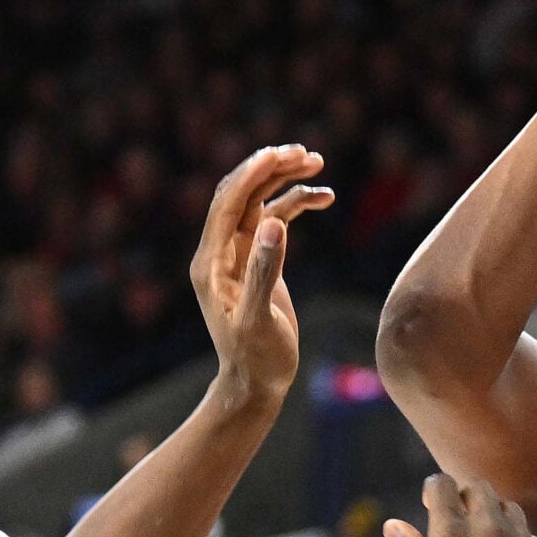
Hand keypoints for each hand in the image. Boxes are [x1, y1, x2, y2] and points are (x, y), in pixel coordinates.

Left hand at [192, 145, 334, 410]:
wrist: (257, 383)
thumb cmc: (257, 358)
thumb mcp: (261, 318)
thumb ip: (265, 271)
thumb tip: (274, 224)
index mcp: (211, 263)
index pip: (227, 204)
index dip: (251, 175)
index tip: (279, 154)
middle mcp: (220, 252)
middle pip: (242, 194)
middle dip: (270, 169)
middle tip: (305, 153)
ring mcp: (240, 254)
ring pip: (260, 202)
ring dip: (286, 180)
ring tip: (318, 163)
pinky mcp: (260, 259)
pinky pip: (277, 220)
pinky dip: (298, 204)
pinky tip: (325, 198)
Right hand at [386, 475, 536, 536]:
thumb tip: (393, 524)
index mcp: (452, 535)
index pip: (442, 484)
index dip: (434, 489)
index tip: (431, 503)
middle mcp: (489, 528)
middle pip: (478, 487)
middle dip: (465, 495)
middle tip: (458, 520)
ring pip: (508, 507)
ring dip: (493, 516)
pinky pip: (530, 536)